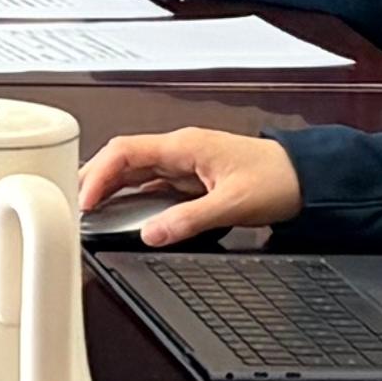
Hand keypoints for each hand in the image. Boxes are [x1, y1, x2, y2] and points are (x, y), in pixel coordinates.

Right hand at [79, 125, 300, 244]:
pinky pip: (151, 185)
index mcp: (184, 146)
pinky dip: (131, 197)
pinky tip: (122, 211)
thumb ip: (188, 220)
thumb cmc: (278, 179)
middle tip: (72, 204)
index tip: (84, 200)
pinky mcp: (192, 179)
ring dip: (110, 188)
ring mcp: (185, 164)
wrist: (308, 178)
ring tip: (88, 209)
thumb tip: (151, 234)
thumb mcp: (232, 204)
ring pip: (134, 172)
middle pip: (122, 160)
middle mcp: (180, 151)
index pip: (125, 151)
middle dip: (94, 180)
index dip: (98, 174)